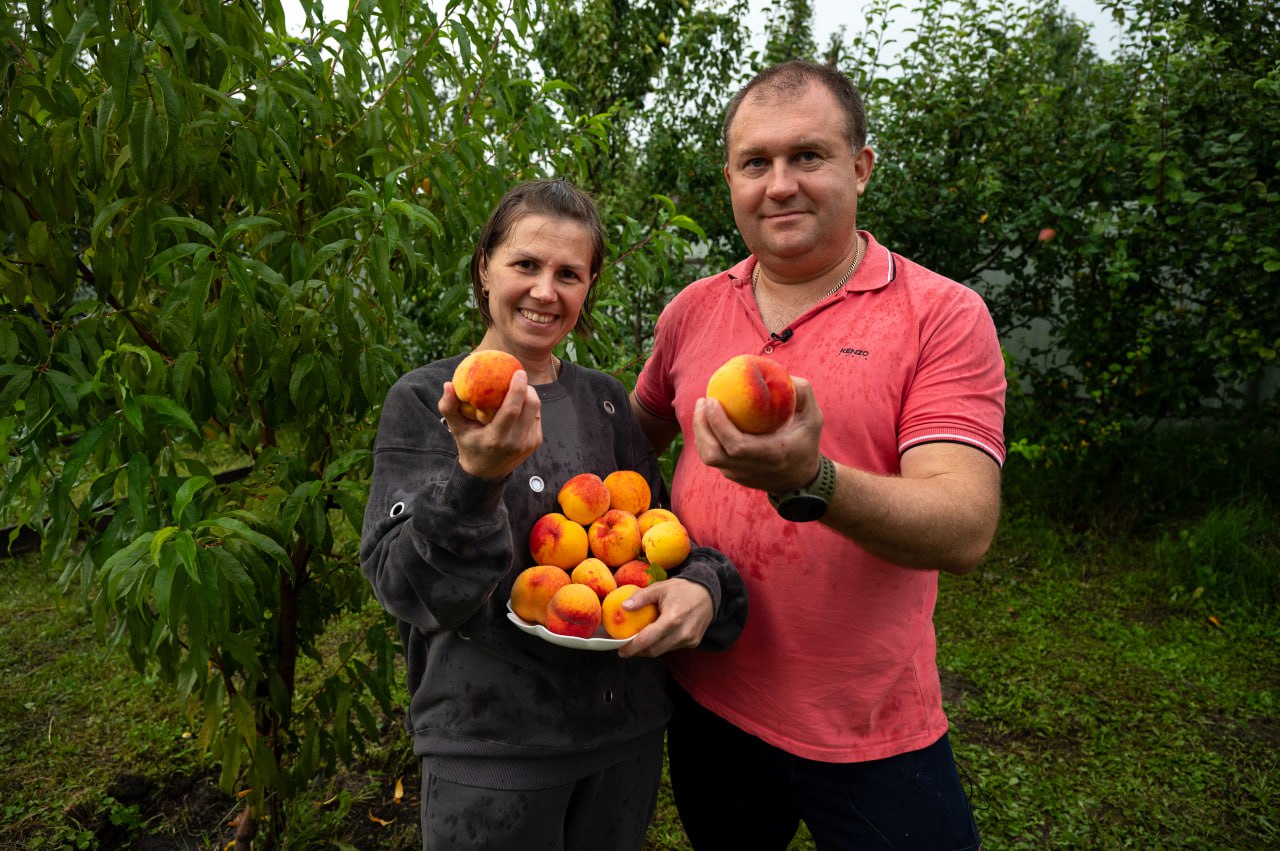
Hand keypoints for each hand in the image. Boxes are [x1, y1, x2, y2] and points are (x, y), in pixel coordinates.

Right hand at [438, 370, 542, 480]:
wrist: (486, 473)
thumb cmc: (469, 444)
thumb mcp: (456, 428)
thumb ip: (449, 407)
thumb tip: (448, 384)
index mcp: (496, 438)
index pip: (512, 409)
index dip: (518, 388)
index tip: (519, 372)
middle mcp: (515, 442)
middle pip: (531, 406)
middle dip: (527, 388)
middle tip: (518, 376)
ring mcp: (528, 444)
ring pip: (536, 410)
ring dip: (530, 396)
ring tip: (518, 388)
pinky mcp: (535, 443)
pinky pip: (537, 417)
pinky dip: (530, 407)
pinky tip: (521, 403)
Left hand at [616, 579, 712, 657]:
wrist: (708, 593)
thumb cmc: (682, 589)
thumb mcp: (660, 588)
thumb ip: (641, 597)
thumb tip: (624, 606)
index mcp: (672, 619)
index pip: (647, 640)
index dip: (631, 648)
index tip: (621, 651)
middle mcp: (682, 633)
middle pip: (654, 650)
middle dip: (638, 652)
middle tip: (627, 647)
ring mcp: (690, 639)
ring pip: (663, 651)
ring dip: (650, 648)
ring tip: (640, 641)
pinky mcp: (694, 642)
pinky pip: (673, 647)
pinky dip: (663, 645)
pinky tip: (657, 636)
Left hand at [692, 375, 824, 492]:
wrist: (801, 479)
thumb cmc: (806, 443)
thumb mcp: (814, 419)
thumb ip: (803, 395)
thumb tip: (786, 376)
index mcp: (770, 455)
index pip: (736, 445)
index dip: (719, 424)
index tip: (712, 400)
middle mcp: (751, 469)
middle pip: (713, 454)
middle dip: (701, 426)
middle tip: (703, 401)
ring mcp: (739, 475)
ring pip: (708, 457)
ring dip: (700, 432)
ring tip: (702, 408)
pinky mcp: (733, 475)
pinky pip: (712, 456)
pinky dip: (706, 438)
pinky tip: (708, 419)